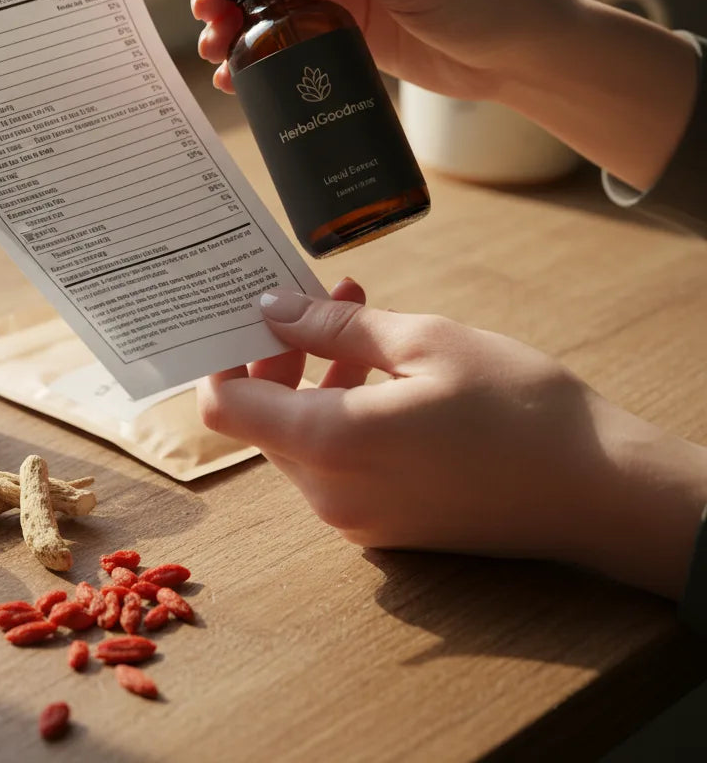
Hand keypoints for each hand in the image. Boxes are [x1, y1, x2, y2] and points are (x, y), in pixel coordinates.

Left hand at [198, 285, 706, 599]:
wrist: (599, 492)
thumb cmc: (518, 407)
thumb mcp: (424, 341)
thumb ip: (333, 326)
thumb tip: (271, 307)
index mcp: (329, 445)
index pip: (224, 407)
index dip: (223, 356)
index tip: (242, 314)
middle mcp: (328, 494)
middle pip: (262, 420)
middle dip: (280, 353)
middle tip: (318, 297)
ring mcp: (355, 518)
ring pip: (300, 437)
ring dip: (315, 376)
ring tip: (358, 314)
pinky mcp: (384, 526)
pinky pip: (336, 463)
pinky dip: (341, 412)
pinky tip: (380, 369)